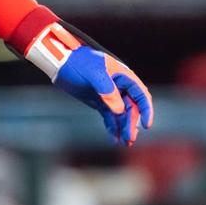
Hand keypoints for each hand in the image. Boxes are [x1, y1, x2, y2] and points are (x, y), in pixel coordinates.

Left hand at [28, 23, 153, 145]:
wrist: (59, 62)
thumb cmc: (78, 62)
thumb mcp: (94, 73)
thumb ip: (108, 90)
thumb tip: (119, 110)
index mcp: (123, 76)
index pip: (140, 95)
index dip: (146, 110)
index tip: (146, 125)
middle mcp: (119, 87)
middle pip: (131, 108)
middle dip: (131, 124)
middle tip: (129, 138)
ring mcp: (109, 95)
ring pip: (121, 115)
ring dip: (123, 128)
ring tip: (124, 143)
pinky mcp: (99, 102)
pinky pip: (109, 116)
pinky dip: (112, 127)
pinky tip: (113, 139)